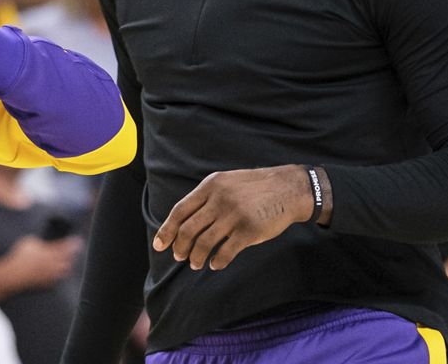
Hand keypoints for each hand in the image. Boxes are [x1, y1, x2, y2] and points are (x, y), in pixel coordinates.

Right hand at [2, 235, 81, 288]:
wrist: (13, 275)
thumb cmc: (20, 257)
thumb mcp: (30, 242)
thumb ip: (40, 241)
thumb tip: (43, 242)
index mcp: (50, 253)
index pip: (65, 247)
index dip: (72, 243)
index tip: (78, 240)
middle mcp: (53, 264)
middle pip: (67, 259)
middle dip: (72, 253)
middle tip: (77, 249)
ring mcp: (50, 275)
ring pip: (64, 270)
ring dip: (68, 264)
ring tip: (70, 261)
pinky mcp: (45, 284)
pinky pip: (56, 280)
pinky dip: (60, 275)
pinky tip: (60, 274)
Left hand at [152, 165, 314, 270]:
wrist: (288, 189)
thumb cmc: (253, 188)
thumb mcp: (226, 183)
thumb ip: (206, 198)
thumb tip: (183, 222)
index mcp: (210, 186)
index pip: (180, 210)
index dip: (167, 229)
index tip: (159, 245)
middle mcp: (219, 199)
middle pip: (188, 229)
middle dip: (180, 247)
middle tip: (179, 256)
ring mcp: (234, 215)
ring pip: (204, 242)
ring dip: (196, 257)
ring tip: (195, 264)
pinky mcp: (249, 230)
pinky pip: (226, 252)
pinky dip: (217, 261)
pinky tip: (215, 265)